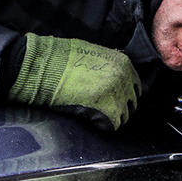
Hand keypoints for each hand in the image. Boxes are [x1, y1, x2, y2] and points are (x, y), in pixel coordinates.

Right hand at [9, 33, 141, 130]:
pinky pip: (111, 125)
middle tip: (101, 107)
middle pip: (131, 102)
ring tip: (92, 111)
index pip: (135, 86)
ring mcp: (118, 95)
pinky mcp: (107, 111)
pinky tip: (88, 116)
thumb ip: (112, 67)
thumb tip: (122, 80)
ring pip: (123, 116)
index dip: (123, 94)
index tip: (111, 98)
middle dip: (119, 106)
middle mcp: (125, 79)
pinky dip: (101, 124)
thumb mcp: (95, 55)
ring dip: (110, 116)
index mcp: (124, 64)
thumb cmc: (64, 59)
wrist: (46, 67)